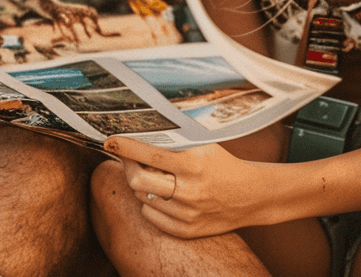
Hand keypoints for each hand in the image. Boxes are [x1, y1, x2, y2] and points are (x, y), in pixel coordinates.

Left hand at [103, 136, 270, 237]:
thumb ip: (175, 140)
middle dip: (127, 165)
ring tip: (151, 175)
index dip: (125, 146)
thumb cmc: (222, 164)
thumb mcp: (204, 144)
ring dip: (140, 185)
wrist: (250, 196)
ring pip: (143, 198)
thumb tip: (141, 129)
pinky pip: (152, 216)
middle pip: (138, 181)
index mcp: (193, 164)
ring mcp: (187, 214)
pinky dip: (150, 203)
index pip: (149, 154)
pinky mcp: (187, 231)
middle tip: (127, 156)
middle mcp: (189, 190)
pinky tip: (161, 194)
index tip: (110, 140)